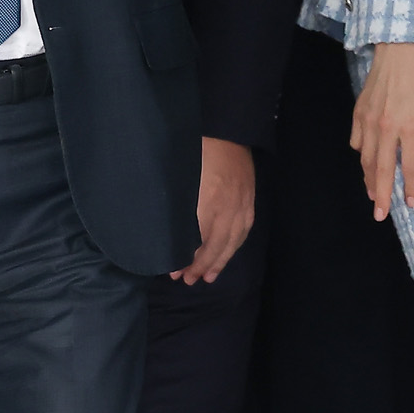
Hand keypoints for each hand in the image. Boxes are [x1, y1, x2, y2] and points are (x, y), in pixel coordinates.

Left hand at [170, 137, 255, 283]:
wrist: (229, 131)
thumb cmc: (199, 149)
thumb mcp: (181, 175)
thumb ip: (175, 203)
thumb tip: (162, 228)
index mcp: (208, 200)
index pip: (197, 239)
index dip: (186, 258)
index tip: (172, 271)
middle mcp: (228, 207)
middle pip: (216, 245)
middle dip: (201, 266)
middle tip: (186, 281)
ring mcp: (242, 205)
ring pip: (232, 242)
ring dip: (219, 261)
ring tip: (207, 277)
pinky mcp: (250, 202)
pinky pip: (244, 231)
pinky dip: (234, 247)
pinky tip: (226, 255)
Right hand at [350, 42, 413, 220]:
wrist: (399, 52)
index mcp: (411, 128)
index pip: (410, 166)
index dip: (412, 187)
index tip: (411, 203)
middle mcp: (388, 128)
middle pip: (383, 170)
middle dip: (382, 195)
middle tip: (380, 215)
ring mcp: (370, 121)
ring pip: (367, 159)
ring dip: (369, 179)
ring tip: (373, 194)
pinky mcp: (359, 113)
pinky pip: (357, 141)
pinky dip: (361, 154)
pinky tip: (366, 162)